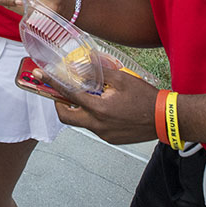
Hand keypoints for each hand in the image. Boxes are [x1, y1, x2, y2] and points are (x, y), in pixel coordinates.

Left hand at [39, 63, 159, 144]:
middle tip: (62, 93)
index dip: (52, 83)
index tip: (40, 75)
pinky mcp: (110, 139)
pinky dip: (93, 116)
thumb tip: (78, 66)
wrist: (165, 118)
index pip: (68, 94)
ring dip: (80, 109)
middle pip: (66, 116)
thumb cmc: (146, 97)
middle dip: (60, 104)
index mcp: (98, 109)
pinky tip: (106, 107)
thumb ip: (97, 72)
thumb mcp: (121, 78)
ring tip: (93, 96)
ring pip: (81, 121)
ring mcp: (103, 134)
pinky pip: (94, 127)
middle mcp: (97, 125)